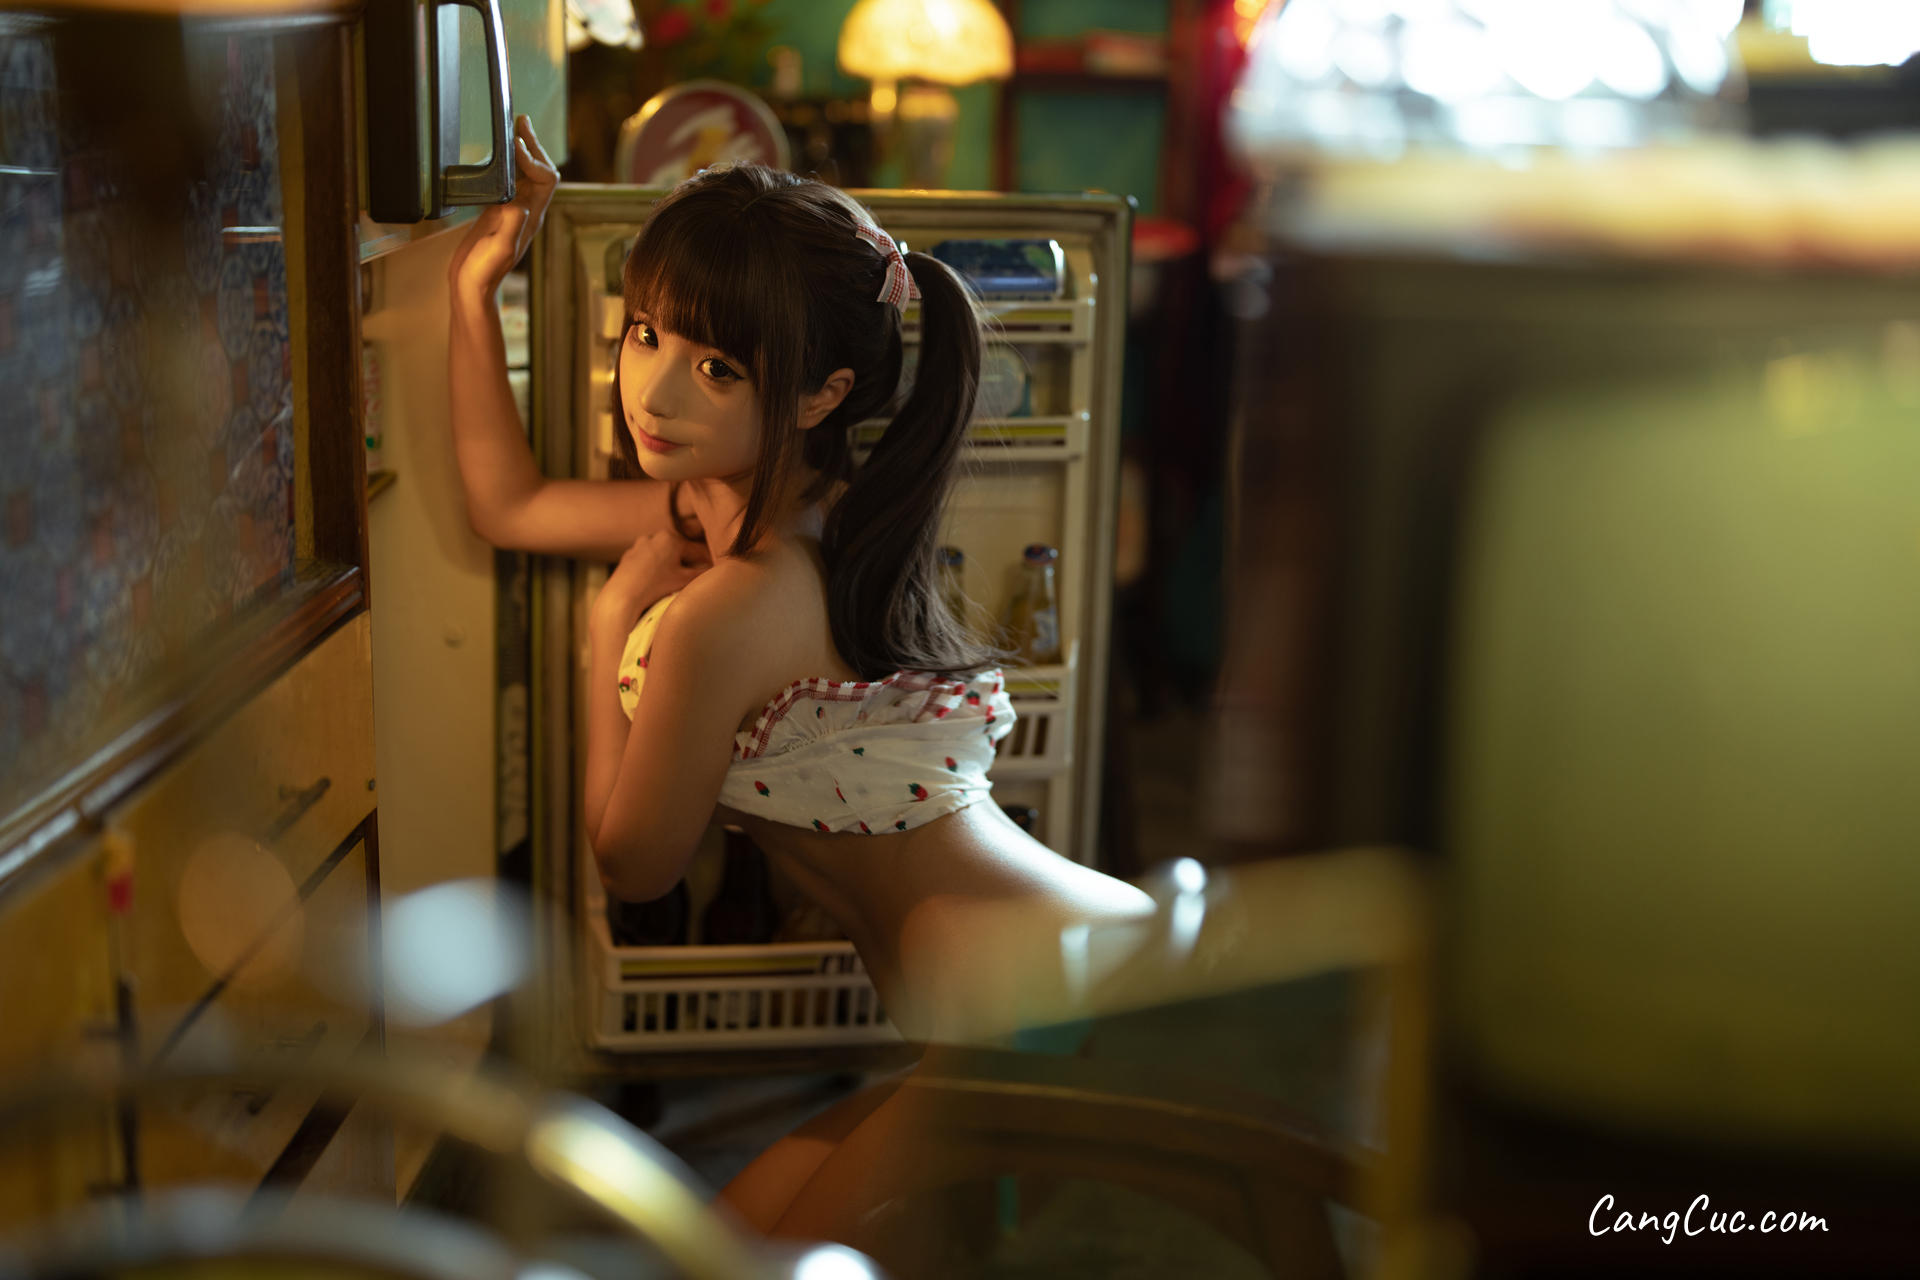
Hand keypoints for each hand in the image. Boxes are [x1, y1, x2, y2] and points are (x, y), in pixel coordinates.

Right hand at [448, 116, 559, 300]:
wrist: (471, 286)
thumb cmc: (483, 272)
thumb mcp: (499, 249)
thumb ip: (510, 226)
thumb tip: (520, 203)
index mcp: (531, 217)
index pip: (545, 179)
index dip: (533, 159)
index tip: (514, 144)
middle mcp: (527, 211)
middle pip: (541, 171)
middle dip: (534, 145)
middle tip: (521, 121)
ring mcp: (513, 210)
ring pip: (527, 173)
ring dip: (524, 150)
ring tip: (514, 127)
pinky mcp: (498, 211)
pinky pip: (510, 180)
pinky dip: (508, 163)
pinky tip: (499, 153)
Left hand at [591, 530, 711, 636]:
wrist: (621, 598)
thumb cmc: (655, 588)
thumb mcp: (684, 581)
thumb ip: (702, 575)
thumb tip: (718, 572)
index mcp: (670, 538)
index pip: (697, 550)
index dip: (708, 562)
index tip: (716, 572)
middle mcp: (653, 536)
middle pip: (679, 551)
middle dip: (688, 564)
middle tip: (696, 579)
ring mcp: (638, 546)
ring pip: (663, 556)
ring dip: (671, 566)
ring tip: (676, 582)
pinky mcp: (628, 557)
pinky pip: (648, 562)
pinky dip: (656, 569)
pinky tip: (657, 583)